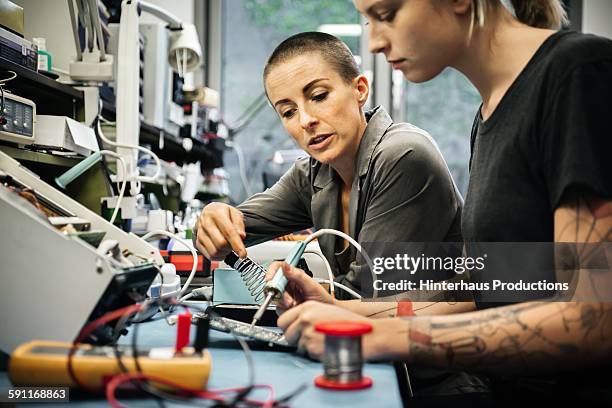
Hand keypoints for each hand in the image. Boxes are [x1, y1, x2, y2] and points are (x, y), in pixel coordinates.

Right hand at [196, 202, 246, 259]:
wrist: (209, 212)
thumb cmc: (223, 213)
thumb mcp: (235, 213)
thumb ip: (239, 224)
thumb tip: (241, 236)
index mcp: (217, 213)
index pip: (228, 232)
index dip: (237, 244)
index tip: (243, 254)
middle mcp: (206, 223)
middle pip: (221, 244)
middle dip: (231, 248)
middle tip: (234, 245)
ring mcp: (200, 233)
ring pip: (214, 252)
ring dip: (225, 252)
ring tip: (228, 246)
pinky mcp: (198, 242)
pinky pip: (209, 255)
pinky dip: (218, 256)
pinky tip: (222, 250)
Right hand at [265, 262, 335, 313]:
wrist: (325, 316)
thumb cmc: (323, 299)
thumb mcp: (312, 286)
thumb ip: (299, 276)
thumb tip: (286, 266)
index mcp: (294, 274)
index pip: (277, 268)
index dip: (271, 272)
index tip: (270, 279)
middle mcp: (288, 284)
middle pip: (273, 283)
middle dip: (278, 291)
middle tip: (288, 299)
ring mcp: (285, 296)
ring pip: (274, 296)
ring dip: (282, 301)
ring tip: (294, 304)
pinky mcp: (284, 307)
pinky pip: (277, 307)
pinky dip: (284, 310)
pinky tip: (293, 309)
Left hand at [278, 301, 408, 360]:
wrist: (365, 334)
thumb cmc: (350, 324)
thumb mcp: (325, 311)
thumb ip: (308, 315)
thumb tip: (296, 324)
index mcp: (307, 307)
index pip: (282, 319)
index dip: (288, 327)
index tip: (292, 330)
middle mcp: (305, 319)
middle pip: (285, 333)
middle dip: (293, 338)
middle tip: (306, 339)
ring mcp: (308, 334)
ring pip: (296, 345)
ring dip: (306, 347)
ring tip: (323, 342)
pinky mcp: (313, 348)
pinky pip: (307, 354)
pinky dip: (315, 354)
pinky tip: (327, 348)